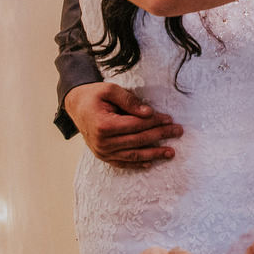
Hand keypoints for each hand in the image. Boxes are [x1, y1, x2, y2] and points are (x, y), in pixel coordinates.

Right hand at [64, 82, 182, 167]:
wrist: (76, 106)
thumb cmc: (94, 96)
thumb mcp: (110, 90)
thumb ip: (130, 101)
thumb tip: (149, 113)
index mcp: (104, 125)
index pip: (136, 125)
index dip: (154, 122)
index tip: (169, 119)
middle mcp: (102, 142)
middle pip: (138, 140)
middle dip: (160, 136)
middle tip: (177, 132)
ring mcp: (101, 152)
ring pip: (132, 155)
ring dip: (153, 154)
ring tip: (170, 152)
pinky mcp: (102, 156)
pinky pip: (122, 162)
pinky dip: (137, 163)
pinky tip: (150, 162)